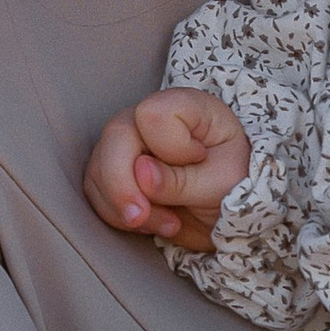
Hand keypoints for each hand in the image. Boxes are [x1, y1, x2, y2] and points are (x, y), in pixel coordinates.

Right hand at [83, 87, 252, 253]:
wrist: (229, 209)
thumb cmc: (234, 183)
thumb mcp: (220, 184)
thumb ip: (181, 180)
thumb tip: (140, 174)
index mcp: (186, 106)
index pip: (153, 114)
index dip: (169, 146)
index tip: (199, 160)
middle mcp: (150, 118)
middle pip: (114, 136)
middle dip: (123, 185)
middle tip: (142, 217)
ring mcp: (128, 144)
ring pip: (98, 168)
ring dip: (124, 206)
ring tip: (166, 223)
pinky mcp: (115, 171)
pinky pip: (96, 191)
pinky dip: (116, 214)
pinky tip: (148, 224)